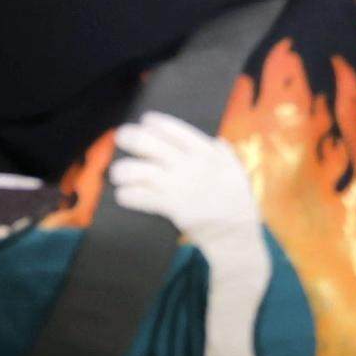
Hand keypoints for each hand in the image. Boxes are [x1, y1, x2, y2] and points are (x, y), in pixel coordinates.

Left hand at [106, 113, 265, 253]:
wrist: (234, 233)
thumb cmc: (235, 200)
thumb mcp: (235, 171)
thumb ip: (224, 154)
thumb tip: (217, 141)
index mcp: (204, 153)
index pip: (171, 128)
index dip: (152, 122)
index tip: (144, 122)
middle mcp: (188, 165)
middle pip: (146, 142)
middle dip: (128, 137)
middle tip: (122, 138)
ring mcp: (177, 185)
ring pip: (136, 169)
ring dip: (122, 170)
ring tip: (119, 174)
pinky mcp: (170, 206)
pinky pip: (138, 196)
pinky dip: (126, 195)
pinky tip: (124, 195)